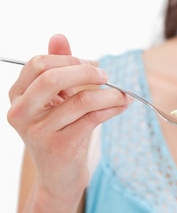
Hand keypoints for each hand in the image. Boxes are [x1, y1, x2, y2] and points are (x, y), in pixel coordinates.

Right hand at [6, 34, 130, 208]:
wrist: (60, 177)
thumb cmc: (60, 131)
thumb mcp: (57, 98)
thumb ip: (58, 67)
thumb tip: (58, 36)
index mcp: (17, 97)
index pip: (37, 64)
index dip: (66, 59)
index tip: (88, 64)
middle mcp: (22, 113)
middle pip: (51, 77)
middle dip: (84, 71)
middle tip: (105, 75)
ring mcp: (39, 132)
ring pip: (79, 99)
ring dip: (108, 94)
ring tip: (122, 94)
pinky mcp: (60, 146)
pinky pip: (92, 118)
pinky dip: (112, 108)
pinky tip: (122, 105)